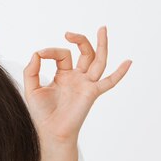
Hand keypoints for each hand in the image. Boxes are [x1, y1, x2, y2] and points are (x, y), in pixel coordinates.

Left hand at [23, 26, 131, 143]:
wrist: (50, 132)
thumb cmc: (41, 113)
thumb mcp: (31, 88)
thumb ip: (31, 70)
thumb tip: (37, 53)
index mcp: (63, 75)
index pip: (62, 54)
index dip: (50, 51)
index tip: (40, 54)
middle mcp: (77, 78)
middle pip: (85, 53)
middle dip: (79, 40)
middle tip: (68, 33)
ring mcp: (86, 84)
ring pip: (98, 61)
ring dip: (101, 45)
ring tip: (102, 29)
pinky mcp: (91, 93)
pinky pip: (109, 82)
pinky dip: (119, 73)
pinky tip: (128, 62)